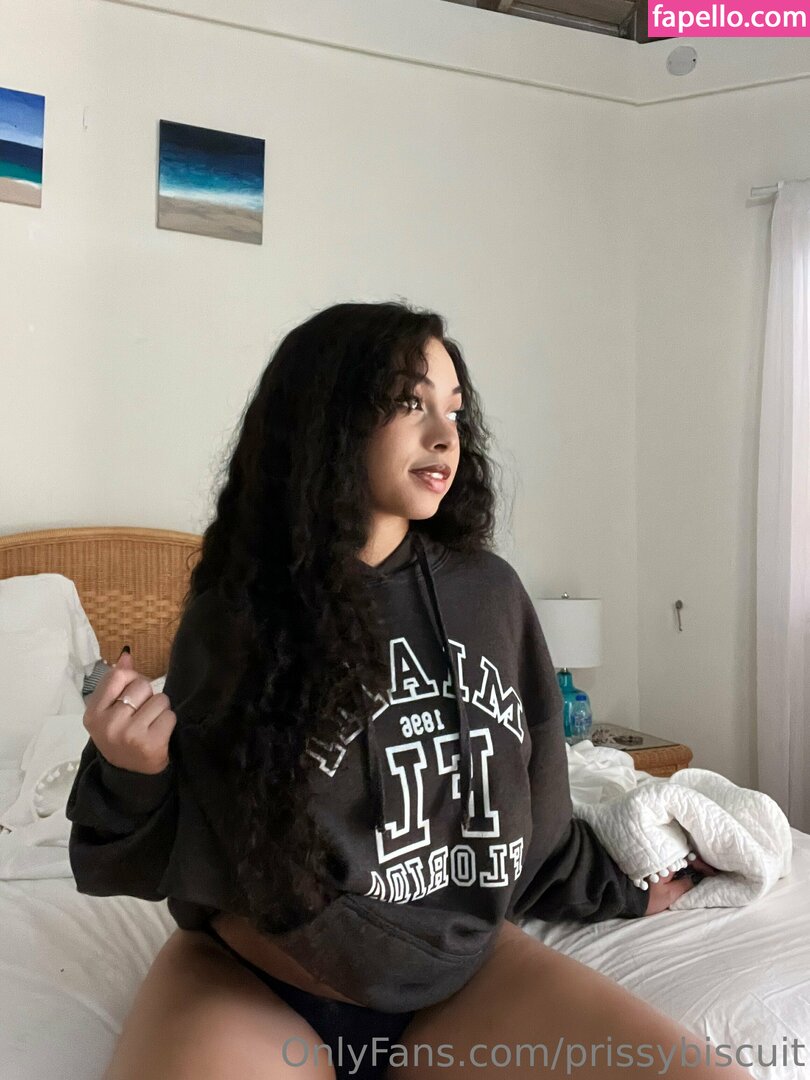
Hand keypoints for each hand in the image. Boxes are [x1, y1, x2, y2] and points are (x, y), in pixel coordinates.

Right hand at [83, 648, 175, 774]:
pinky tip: (158, 734)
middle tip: (142, 714)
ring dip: (160, 709)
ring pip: (159, 700)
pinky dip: (168, 722)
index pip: (117, 676)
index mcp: (93, 713)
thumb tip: (126, 656)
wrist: (130, 775)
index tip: (133, 693)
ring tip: (150, 724)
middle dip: (147, 696)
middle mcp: (109, 723)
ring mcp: (129, 734)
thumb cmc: (120, 737)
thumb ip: (116, 683)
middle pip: (141, 685)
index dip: (132, 679)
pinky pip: (170, 716)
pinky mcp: (150, 744)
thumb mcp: (109, 712)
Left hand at [642, 855, 718, 915]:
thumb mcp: (670, 894)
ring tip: (701, 871)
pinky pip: (672, 860)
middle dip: (698, 861)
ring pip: (678, 856)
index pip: (690, 857)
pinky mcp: (654, 864)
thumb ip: (685, 885)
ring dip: (690, 862)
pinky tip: (687, 871)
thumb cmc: (648, 898)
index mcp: (668, 861)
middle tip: (709, 871)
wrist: (627, 897)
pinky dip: (681, 865)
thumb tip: (695, 879)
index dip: (702, 864)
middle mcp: (663, 856)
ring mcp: (658, 859)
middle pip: (684, 854)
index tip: (712, 873)